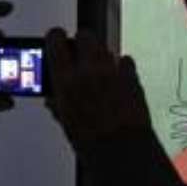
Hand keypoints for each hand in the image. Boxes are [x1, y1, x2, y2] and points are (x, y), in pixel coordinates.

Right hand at [44, 27, 151, 151]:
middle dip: (81, 42)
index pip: (56, 39)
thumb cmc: (91, 141)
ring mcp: (112, 71)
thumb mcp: (65, 120)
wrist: (121, 150)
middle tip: (80, 54)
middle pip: (85, 35)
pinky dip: (121, 67)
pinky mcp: (132, 76)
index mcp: (66, 79)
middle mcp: (88, 70)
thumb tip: (54, 96)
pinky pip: (125, 60)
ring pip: (105, 48)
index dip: (56, 37)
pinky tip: (118, 80)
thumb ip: (58, 101)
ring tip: (99, 73)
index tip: (56, 40)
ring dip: (100, 57)